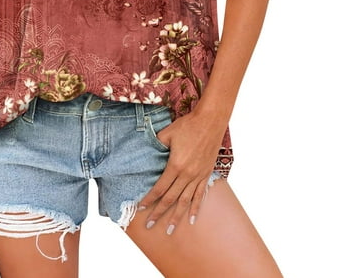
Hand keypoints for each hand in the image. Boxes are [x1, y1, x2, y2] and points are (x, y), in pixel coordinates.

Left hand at [137, 107, 225, 234]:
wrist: (210, 122)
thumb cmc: (187, 125)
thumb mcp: (167, 133)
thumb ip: (156, 144)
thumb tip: (146, 151)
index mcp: (175, 165)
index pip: (160, 188)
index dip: (150, 199)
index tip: (142, 208)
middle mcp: (187, 175)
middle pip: (171, 199)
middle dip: (159, 212)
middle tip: (150, 225)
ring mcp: (198, 176)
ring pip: (186, 201)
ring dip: (177, 216)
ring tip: (169, 230)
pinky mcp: (206, 174)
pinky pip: (200, 195)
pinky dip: (195, 208)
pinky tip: (192, 219)